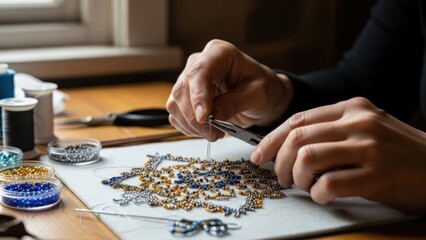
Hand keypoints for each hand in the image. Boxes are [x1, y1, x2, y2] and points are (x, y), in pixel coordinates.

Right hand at [166, 39, 292, 140]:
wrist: (261, 96)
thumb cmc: (263, 88)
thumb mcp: (258, 95)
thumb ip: (235, 103)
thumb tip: (212, 116)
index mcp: (219, 53)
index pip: (199, 72)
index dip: (198, 96)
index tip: (204, 118)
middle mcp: (199, 63)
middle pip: (182, 90)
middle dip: (195, 117)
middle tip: (214, 133)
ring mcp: (189, 80)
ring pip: (175, 103)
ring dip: (191, 125)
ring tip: (214, 133)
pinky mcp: (185, 96)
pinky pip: (176, 113)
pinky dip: (188, 127)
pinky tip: (206, 130)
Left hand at [252, 97, 425, 212]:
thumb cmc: (397, 151)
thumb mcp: (365, 127)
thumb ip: (330, 130)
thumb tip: (287, 147)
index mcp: (351, 108)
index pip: (298, 119)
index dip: (272, 139)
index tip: (260, 155)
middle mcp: (358, 122)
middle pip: (297, 138)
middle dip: (279, 162)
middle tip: (280, 177)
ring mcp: (368, 147)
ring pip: (307, 157)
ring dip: (297, 178)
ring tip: (303, 186)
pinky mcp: (377, 174)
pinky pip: (329, 184)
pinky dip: (318, 194)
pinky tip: (324, 196)